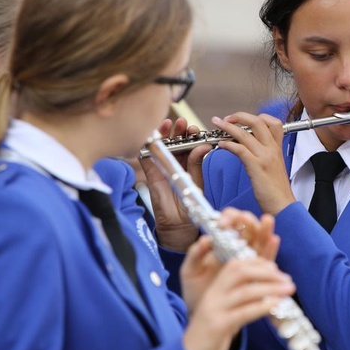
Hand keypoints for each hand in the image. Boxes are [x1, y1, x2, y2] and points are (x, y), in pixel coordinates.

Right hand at [139, 117, 211, 250]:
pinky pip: (146, 158)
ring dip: (163, 134)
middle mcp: (175, 162)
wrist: (179, 226)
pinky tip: (147, 137)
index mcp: (189, 162)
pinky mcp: (151, 174)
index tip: (194, 128)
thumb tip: (204, 146)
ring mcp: (162, 167)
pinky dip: (145, 147)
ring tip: (167, 124)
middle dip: (177, 130)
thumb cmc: (190, 204)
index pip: (189, 143)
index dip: (190, 134)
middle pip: (175, 141)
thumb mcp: (196, 182)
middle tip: (182, 123)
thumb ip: (196, 164)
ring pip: (161, 146)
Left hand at [180, 207, 280, 311]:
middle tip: (244, 218)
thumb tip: (206, 239)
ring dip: (265, 229)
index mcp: (222, 244)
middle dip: (248, 221)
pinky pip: (267, 260)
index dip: (229, 218)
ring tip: (266, 219)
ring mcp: (249, 261)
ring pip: (260, 241)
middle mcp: (238, 249)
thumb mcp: (190, 271)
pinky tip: (273, 239)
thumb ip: (195, 255)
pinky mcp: (258, 275)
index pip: (230, 223)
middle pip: (248, 228)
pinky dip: (271, 249)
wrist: (203, 314)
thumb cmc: (196, 290)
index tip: (222, 223)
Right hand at [181, 256, 293, 349]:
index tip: (276, 267)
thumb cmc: (215, 331)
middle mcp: (213, 294)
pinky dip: (263, 306)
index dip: (258, 262)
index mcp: (215, 287)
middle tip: (287, 279)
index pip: (237, 264)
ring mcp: (214, 308)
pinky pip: (244, 312)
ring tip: (289, 289)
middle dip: (267, 272)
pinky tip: (276, 304)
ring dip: (271, 288)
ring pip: (246, 291)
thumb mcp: (227, 308)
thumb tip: (271, 283)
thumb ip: (243, 295)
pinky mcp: (218, 325)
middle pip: (240, 271)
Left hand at [212, 112, 295, 214]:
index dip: (257, 117)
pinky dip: (228, 144)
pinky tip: (221, 145)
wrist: (283, 205)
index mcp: (277, 148)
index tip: (243, 120)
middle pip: (257, 121)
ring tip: (217, 124)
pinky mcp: (257, 166)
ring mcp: (265, 156)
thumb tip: (251, 148)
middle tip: (226, 119)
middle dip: (239, 116)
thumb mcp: (274, 167)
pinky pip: (240, 149)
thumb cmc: (276, 190)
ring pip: (245, 133)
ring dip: (228, 126)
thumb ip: (265, 154)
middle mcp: (272, 149)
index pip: (273, 122)